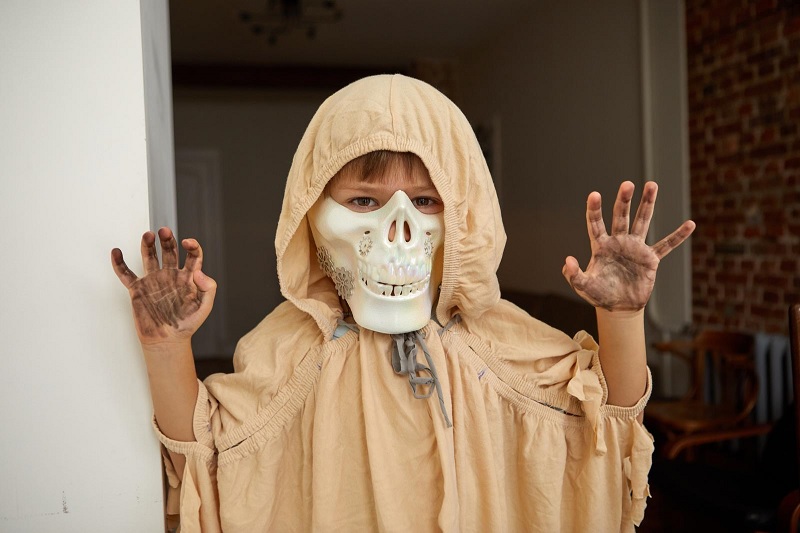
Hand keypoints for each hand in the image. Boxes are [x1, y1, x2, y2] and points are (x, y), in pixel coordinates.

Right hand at [111, 227, 215, 344]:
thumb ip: (208, 288)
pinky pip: (126, 274)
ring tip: (148, 235)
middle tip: (164, 231)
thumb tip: (199, 272)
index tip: (188, 242)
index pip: (192, 256)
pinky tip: (116, 252)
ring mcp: (154, 281)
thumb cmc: (187, 324)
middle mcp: (171, 275)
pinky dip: (119, 263)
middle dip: (167, 240)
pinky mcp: (138, 289)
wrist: (167, 341)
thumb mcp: (204, 307)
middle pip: (169, 251)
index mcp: (188, 277)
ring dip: (147, 245)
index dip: (192, 246)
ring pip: (149, 257)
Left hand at [562, 181, 694, 311]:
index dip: (594, 209)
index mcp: (601, 245)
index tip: (594, 194)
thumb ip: (573, 275)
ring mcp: (635, 248)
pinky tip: (690, 224)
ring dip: (647, 204)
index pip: (596, 223)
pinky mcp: (650, 259)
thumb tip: (567, 260)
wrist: (619, 307)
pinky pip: (666, 245)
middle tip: (627, 184)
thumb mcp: (583, 286)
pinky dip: (678, 236)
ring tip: (652, 184)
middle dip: (624, 200)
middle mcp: (618, 241)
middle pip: (621, 216)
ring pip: (642, 221)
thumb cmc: (598, 295)